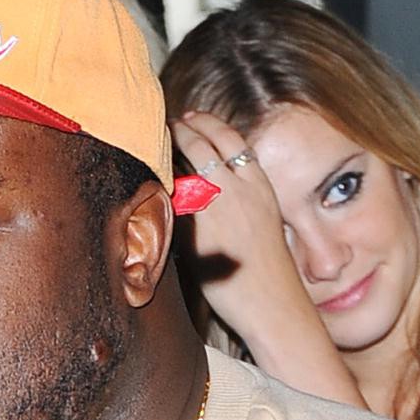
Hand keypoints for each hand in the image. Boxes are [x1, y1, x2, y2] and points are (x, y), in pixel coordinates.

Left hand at [173, 112, 337, 378]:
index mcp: (258, 184)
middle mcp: (238, 190)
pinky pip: (172, 204)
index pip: (230, 139)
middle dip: (183, 130)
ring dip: (168, 155)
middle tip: (167, 125)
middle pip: (206, 145)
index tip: (193, 117)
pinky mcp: (198, 234)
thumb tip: (213, 192)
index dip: (209, 124)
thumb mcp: (263, 221)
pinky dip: (160, 191)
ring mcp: (217, 210)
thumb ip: (241, 199)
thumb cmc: (267, 271)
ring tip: (154, 148)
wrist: (272, 301)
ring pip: (186, 169)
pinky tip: (147, 186)